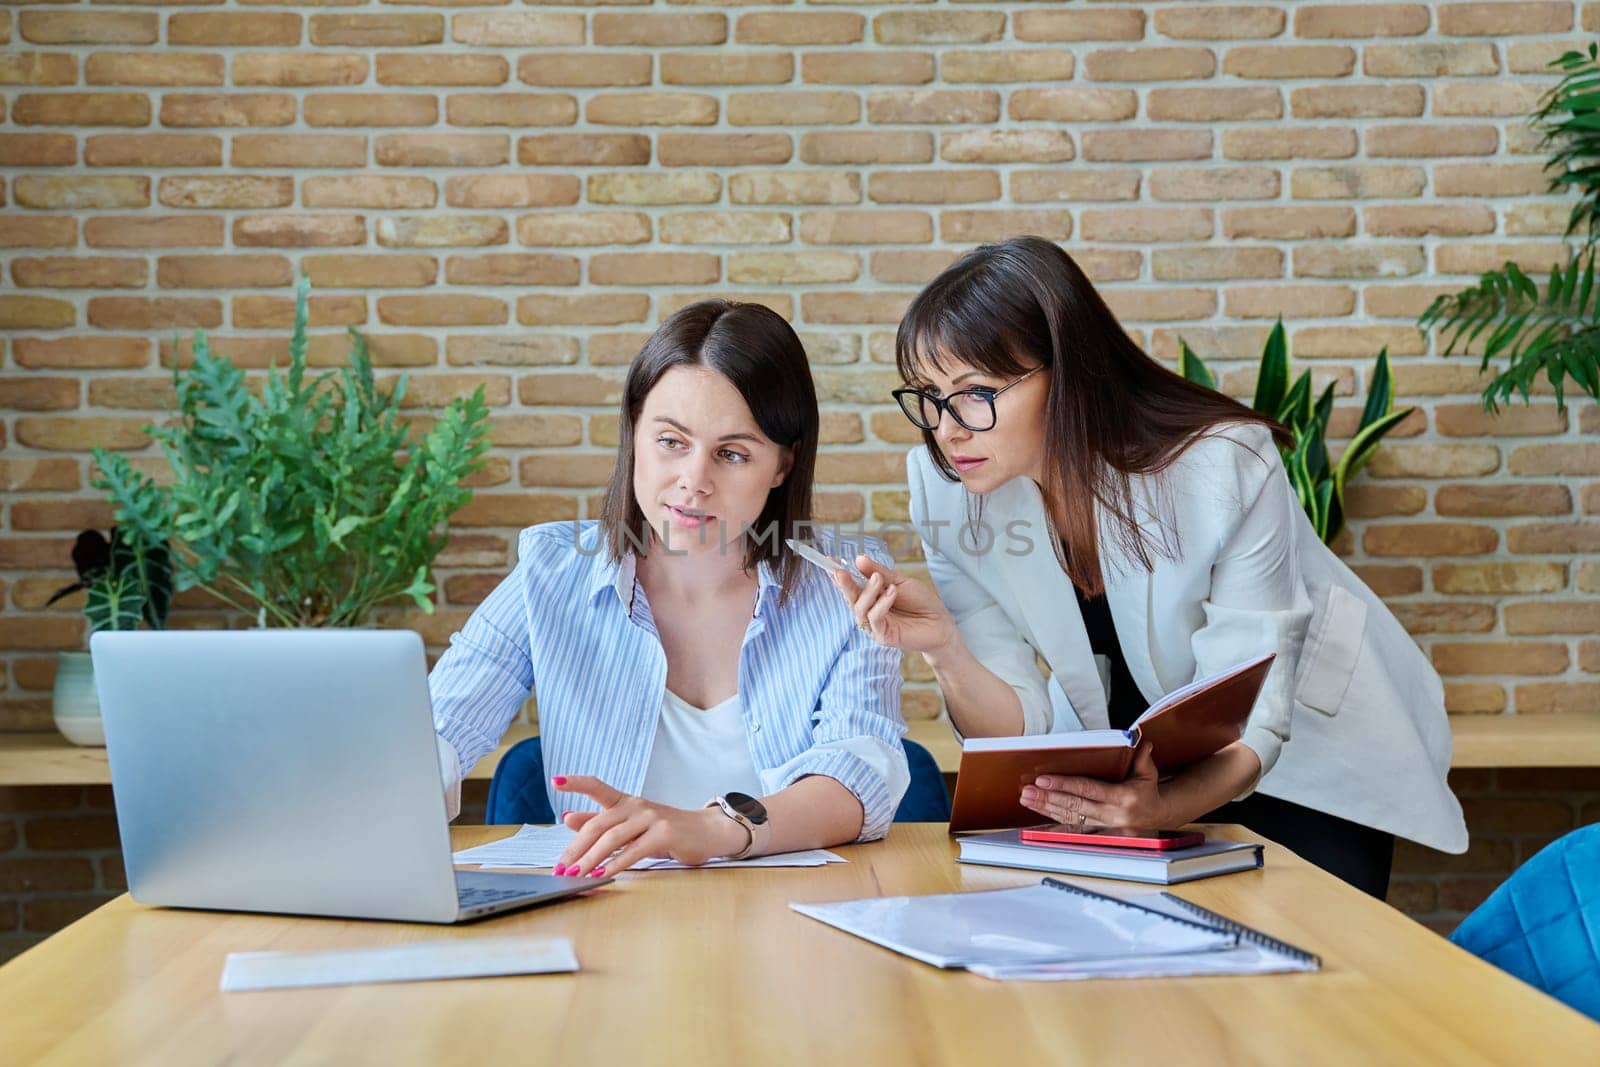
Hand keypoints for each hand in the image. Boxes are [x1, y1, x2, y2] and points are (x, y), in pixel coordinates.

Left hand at [551, 775, 749, 876]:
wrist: (704, 832)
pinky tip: (602, 875)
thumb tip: (567, 819)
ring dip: (591, 859)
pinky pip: (634, 850)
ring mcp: (651, 818)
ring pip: (613, 838)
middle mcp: (636, 806)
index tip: (555, 781)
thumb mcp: (630, 826)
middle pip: (598, 824)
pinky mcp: (665, 833)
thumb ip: (600, 823)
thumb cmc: (663, 830)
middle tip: (560, 866)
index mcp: (625, 802)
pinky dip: (615, 864)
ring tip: (575, 874)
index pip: (598, 786)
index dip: (577, 783)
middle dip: (576, 847)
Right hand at [827, 554, 957, 654]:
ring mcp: (874, 626)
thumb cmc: (920, 601)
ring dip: (868, 592)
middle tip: (839, 571)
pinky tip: (891, 592)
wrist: (940, 622)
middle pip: (850, 598)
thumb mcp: (899, 581)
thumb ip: (879, 572)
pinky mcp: (882, 636)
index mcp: (870, 597)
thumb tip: (858, 559)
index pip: (850, 586)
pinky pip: (874, 619)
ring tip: (879, 579)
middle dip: (843, 584)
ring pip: (860, 609)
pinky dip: (881, 604)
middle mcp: (868, 612)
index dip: (838, 575)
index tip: (828, 561)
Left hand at [1019, 742, 1170, 828]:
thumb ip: (1142, 758)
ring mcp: (1105, 827)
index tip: (1043, 780)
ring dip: (1046, 808)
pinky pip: (1073, 828)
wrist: (1157, 817)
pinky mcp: (1098, 833)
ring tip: (1027, 799)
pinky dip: (1054, 821)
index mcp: (1124, 797)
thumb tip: (1140, 739)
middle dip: (1048, 798)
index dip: (1064, 785)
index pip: (1088, 789)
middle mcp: (1113, 815)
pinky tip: (1039, 815)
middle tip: (1027, 791)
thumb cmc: (1148, 792)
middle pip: (1074, 806)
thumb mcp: (1148, 773)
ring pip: (1070, 818)